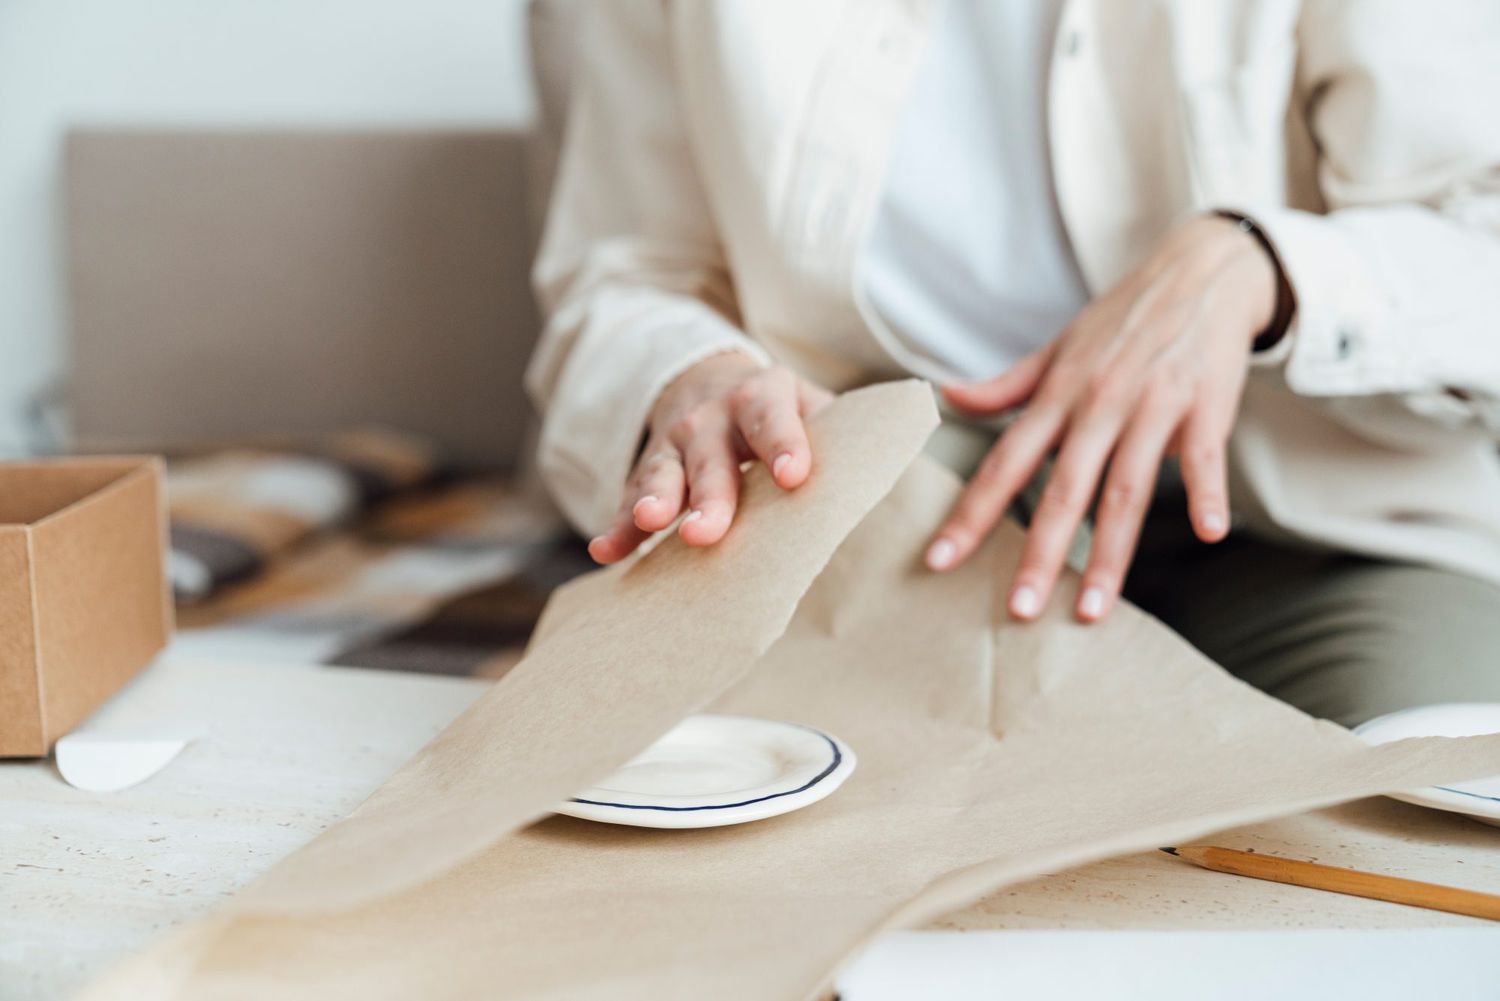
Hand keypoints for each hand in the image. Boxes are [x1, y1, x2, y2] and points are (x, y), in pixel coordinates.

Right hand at [588, 353, 832, 562]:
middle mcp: (714, 417)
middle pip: (712, 458)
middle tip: (710, 532)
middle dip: (711, 496)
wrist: (710, 382)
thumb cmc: (781, 414)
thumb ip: (845, 442)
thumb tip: (891, 481)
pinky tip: (607, 551)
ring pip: (663, 473)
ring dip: (655, 500)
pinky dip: (617, 526)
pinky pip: (628, 499)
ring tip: (653, 524)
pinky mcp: (647, 470)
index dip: (786, 446)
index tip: (794, 477)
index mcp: (767, 397)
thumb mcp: (813, 409)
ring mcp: (675, 444)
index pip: (777, 419)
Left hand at [924, 215, 1279, 621]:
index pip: (1004, 463)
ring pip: (1126, 489)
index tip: (940, 560)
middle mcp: (1099, 404)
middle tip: (1020, 610)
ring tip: (1091, 609)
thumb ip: (1008, 384)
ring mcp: (1153, 405)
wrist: (1202, 271)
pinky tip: (1207, 533)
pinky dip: (1207, 492)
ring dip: (1110, 552)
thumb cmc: (1123, 320)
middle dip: (1040, 553)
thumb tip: (948, 396)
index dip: (971, 514)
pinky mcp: (1205, 406)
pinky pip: (1206, 456)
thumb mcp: (1059, 347)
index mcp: (1058, 395)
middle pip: (1063, 489)